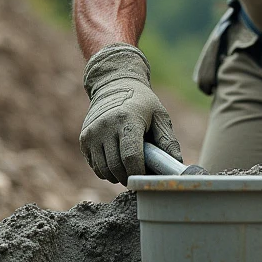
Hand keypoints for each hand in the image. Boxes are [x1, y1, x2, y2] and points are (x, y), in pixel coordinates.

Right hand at [80, 44, 181, 184]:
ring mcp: (92, 133)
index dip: (139, 172)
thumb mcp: (159, 116)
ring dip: (118, 176)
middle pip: (117, 167)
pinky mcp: (84, 139)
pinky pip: (95, 166)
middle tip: (140, 175)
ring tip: (129, 169)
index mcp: (127, 120)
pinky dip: (106, 171)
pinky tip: (117, 162)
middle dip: (130, 177)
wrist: (114, 85)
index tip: (146, 176)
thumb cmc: (142, 103)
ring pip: (104, 170)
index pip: (131, 157)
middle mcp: (106, 126)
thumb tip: (176, 164)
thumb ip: (167, 141)